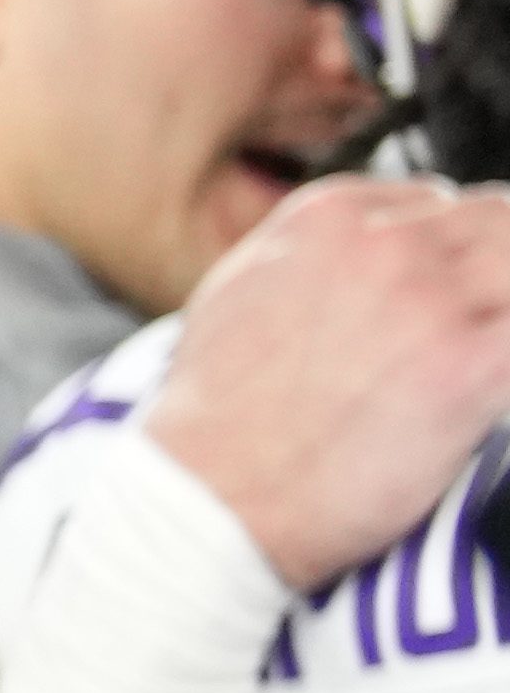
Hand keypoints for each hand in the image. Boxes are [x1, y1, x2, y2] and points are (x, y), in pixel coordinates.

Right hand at [139, 173, 509, 586]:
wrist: (212, 493)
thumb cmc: (216, 415)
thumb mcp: (238, 292)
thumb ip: (311, 255)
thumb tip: (356, 257)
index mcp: (325, 219)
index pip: (435, 200)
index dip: (450, 246)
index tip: (450, 282)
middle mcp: (386, 246)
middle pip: (496, 221)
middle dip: (496, 266)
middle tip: (481, 317)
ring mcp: (436, 302)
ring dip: (505, 308)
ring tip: (479, 350)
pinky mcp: (474, 368)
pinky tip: (491, 384)